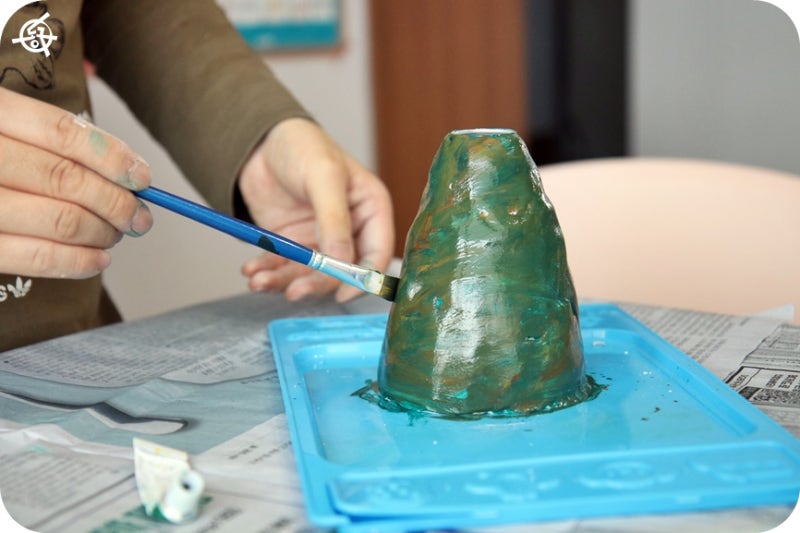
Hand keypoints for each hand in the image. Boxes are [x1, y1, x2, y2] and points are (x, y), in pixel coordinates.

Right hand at [0, 87, 152, 278]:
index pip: (62, 133)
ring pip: (59, 220)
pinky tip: (98, 259)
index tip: (142, 177)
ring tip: (118, 234)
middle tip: (140, 216)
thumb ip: (48, 136)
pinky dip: (77, 262)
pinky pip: (34, 258)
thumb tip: (125, 170)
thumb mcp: (1, 124)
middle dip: (117, 202)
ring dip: (104, 232)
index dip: (112, 157)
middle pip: (66, 180)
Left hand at [238, 118, 393, 301]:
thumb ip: (334, 219)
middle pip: (341, 271)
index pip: (377, 253)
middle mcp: (350, 229)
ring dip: (285, 281)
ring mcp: (321, 239)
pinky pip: (284, 267)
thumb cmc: (301, 146)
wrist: (260, 142)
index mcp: (371, 209)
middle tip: (294, 291)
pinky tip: (253, 271)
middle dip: (316, 283)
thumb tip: (342, 261)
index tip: (343, 293)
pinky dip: (269, 273)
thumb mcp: (323, 176)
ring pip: (310, 274)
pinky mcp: (294, 244)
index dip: (364, 278)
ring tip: (261, 281)